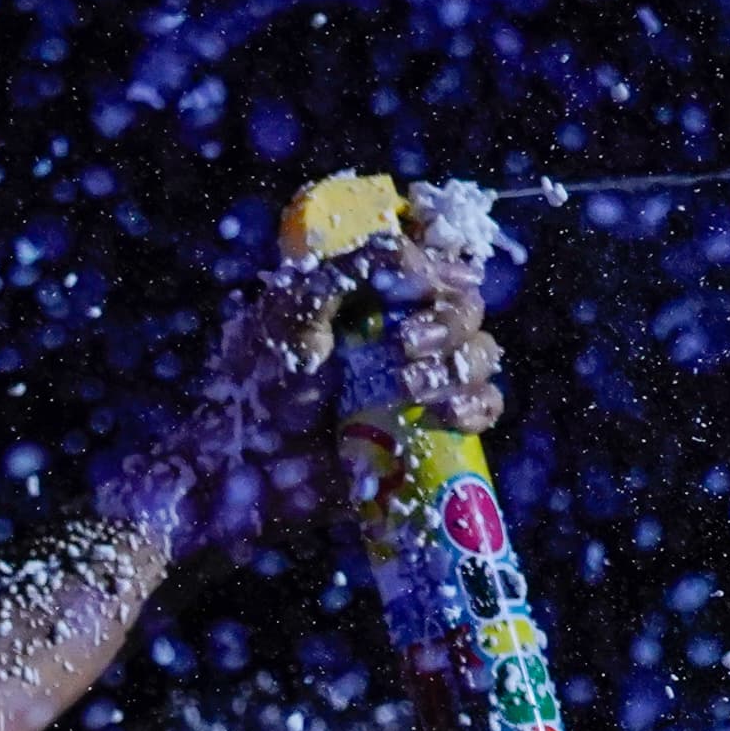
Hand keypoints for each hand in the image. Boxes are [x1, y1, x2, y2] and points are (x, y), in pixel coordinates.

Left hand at [93, 191, 508, 559]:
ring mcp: (418, 380)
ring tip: (407, 388)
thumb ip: (352, 269)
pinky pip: (483, 407)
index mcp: (366, 296)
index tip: (430, 284)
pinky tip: (439, 415)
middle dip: (446, 322)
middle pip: (465, 306)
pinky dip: (474, 407)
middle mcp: (398, 331)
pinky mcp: (428, 428)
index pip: (433, 263)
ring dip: (456, 366)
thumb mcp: (293, 311)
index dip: (443, 268)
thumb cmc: (256, 386)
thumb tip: (429, 261)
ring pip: (480, 355)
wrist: (246, 468)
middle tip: (403, 343)